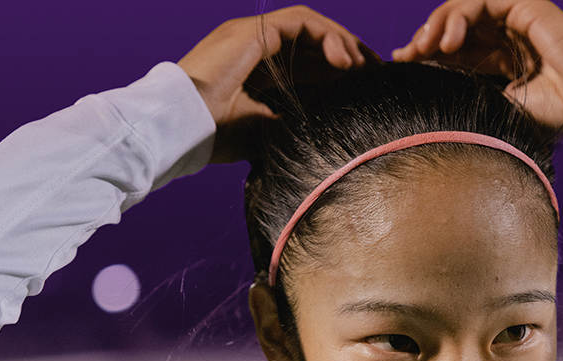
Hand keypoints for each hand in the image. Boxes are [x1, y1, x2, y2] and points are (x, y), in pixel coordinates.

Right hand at [178, 5, 374, 162]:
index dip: (342, 72)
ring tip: (364, 67)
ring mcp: (254, 35)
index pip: (311, 60)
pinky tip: (344, 62)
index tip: (369, 88)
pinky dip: (327, 36)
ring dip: (343, 42)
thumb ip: (295, 123)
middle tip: (379, 73)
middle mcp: (257, 46)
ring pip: (312, 25)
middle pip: (316, 40)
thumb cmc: (216, 137)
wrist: (183, 128)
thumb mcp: (269, 131)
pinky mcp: (254, 31)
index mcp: (260, 69)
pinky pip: (301, 21)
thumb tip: (330, 133)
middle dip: (352, 54)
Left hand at [392, 0, 562, 134]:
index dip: (428, 53)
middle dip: (426, 37)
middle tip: (407, 57)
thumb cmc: (557, 116)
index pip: (457, 48)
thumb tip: (431, 96)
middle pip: (455, 24)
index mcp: (503, 58)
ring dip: (437, 24)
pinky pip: (480, 0)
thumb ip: (470, 94)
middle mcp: (508, 34)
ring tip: (424, 49)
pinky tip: (447, 43)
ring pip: (463, 7)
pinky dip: (458, 16)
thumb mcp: (500, 107)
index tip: (403, 66)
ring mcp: (517, 17)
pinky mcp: (525, 5)